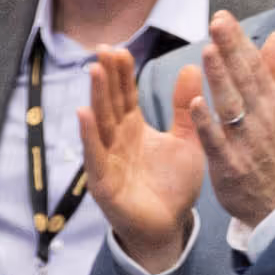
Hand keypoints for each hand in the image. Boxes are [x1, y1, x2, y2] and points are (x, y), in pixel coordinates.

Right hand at [77, 45, 210, 274]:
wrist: (169, 227)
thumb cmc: (172, 185)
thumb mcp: (186, 141)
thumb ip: (186, 108)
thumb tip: (190, 67)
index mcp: (133, 128)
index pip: (124, 94)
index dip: (120, 72)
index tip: (117, 47)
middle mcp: (116, 140)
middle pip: (109, 102)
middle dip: (105, 76)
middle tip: (102, 48)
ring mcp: (107, 160)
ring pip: (100, 123)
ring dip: (95, 97)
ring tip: (93, 70)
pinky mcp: (104, 182)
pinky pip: (95, 155)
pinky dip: (89, 135)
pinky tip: (84, 114)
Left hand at [191, 14, 274, 226]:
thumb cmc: (273, 151)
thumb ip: (273, 73)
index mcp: (273, 104)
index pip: (255, 66)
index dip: (238, 42)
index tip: (222, 16)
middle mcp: (263, 119)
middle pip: (245, 80)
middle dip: (231, 50)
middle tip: (216, 21)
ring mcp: (248, 142)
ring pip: (233, 106)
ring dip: (221, 79)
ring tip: (207, 51)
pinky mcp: (231, 165)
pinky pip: (218, 141)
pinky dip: (208, 123)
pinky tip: (195, 103)